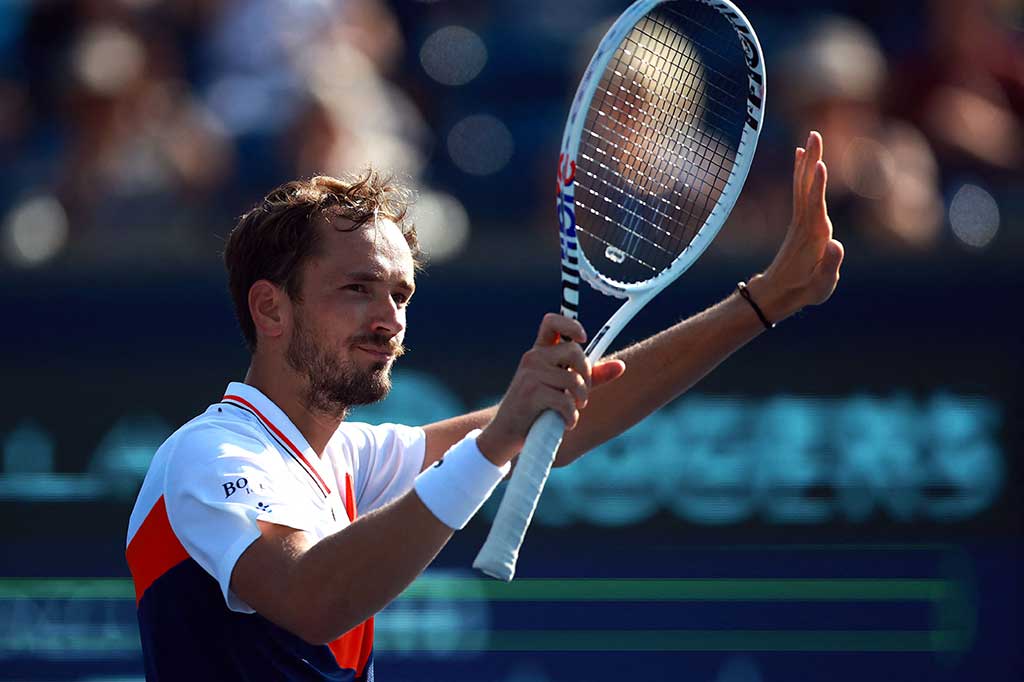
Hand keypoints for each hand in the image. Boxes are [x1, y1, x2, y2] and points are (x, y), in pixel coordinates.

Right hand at [477, 313, 624, 465]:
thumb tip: (621, 366)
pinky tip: (566, 422)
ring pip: (573, 379)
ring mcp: (530, 374)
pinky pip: (564, 401)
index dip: (571, 324)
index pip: (552, 322)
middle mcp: (533, 358)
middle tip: (582, 394)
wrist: (507, 433)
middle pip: (573, 351)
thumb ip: (591, 376)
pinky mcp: (531, 393)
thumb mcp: (564, 388)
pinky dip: (571, 416)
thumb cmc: (537, 408)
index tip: (583, 339)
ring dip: (581, 400)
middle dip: (586, 375)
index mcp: (540, 352)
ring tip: (574, 411)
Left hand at [751, 131, 844, 321]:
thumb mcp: (822, 285)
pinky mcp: (801, 220)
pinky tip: (802, 157)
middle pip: (808, 186)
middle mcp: (806, 223)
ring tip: (811, 137)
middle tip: (814, 135)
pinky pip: (801, 190)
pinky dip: (801, 172)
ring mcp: (802, 220)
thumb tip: (836, 244)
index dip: (817, 185)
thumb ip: (830, 265)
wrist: (779, 292)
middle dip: (812, 161)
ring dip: (807, 160)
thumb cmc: (805, 290)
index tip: (819, 165)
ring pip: (803, 184)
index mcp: (814, 235)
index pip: (816, 205)